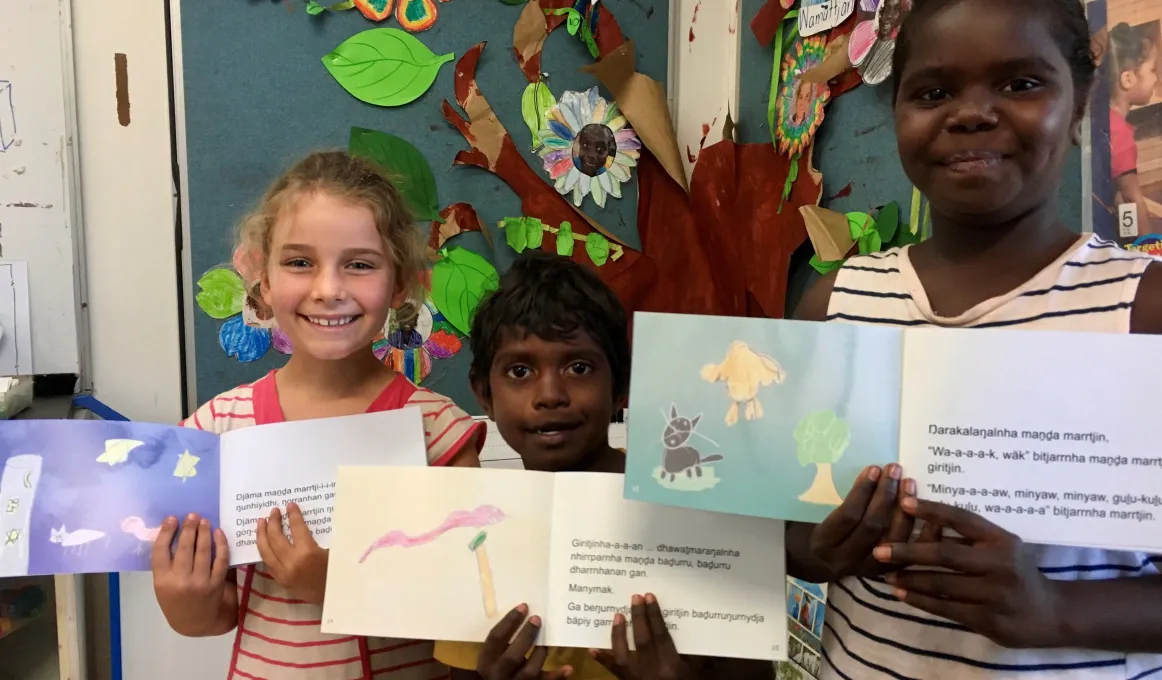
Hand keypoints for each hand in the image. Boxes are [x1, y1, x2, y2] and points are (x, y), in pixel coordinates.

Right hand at [151, 513, 229, 635]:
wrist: (196, 623)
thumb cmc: (176, 601)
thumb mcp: (163, 587)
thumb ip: (167, 565)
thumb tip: (174, 534)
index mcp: (162, 581)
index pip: (160, 552)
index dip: (166, 533)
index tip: (171, 519)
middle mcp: (180, 581)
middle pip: (184, 548)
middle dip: (189, 528)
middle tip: (192, 515)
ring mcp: (199, 582)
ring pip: (203, 551)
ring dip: (204, 533)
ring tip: (204, 521)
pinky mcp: (216, 584)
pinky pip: (220, 560)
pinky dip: (221, 544)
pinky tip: (219, 533)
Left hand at [255, 503, 328, 604]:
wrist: (333, 598)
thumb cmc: (336, 573)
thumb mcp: (332, 551)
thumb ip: (319, 537)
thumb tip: (306, 522)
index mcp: (307, 552)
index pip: (296, 528)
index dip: (293, 514)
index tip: (290, 505)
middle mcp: (291, 561)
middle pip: (275, 537)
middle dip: (273, 522)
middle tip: (273, 511)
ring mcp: (283, 572)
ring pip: (265, 551)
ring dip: (262, 535)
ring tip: (261, 523)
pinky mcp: (280, 580)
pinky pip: (267, 562)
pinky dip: (264, 550)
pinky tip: (264, 542)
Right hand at [475, 604, 571, 679]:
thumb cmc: (495, 667)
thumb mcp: (491, 656)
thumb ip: (502, 642)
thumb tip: (522, 613)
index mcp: (486, 660)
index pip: (495, 638)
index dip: (509, 621)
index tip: (524, 606)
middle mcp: (498, 673)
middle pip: (513, 656)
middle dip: (526, 636)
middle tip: (537, 619)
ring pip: (529, 671)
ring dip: (540, 654)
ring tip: (546, 642)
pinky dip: (558, 676)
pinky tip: (569, 667)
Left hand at [591, 594, 693, 679]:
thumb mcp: (692, 672)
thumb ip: (685, 654)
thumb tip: (674, 629)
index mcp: (671, 667)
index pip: (661, 636)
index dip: (654, 615)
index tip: (648, 597)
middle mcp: (652, 672)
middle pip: (642, 640)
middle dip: (638, 618)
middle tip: (634, 597)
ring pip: (623, 655)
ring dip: (618, 634)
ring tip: (617, 615)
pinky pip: (614, 672)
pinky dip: (603, 660)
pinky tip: (593, 649)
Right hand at [810, 464, 916, 578]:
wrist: (822, 564)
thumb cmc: (820, 531)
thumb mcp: (819, 517)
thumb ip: (843, 502)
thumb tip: (874, 474)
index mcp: (825, 542)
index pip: (847, 516)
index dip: (862, 492)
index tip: (874, 469)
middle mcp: (845, 559)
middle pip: (871, 526)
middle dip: (885, 495)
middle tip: (894, 470)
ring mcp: (868, 568)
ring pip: (892, 539)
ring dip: (903, 509)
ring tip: (908, 483)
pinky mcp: (887, 572)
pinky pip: (909, 552)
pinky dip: (921, 533)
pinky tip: (928, 512)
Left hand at [874, 497, 1065, 648]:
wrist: (1051, 613)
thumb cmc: (1017, 573)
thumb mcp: (1002, 548)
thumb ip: (970, 538)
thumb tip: (925, 521)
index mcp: (1001, 540)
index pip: (962, 518)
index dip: (931, 510)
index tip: (902, 502)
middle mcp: (999, 564)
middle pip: (945, 553)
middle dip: (907, 550)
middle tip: (879, 550)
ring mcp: (994, 593)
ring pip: (941, 583)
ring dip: (909, 578)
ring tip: (885, 574)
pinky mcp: (988, 619)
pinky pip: (945, 608)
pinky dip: (920, 600)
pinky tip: (901, 594)